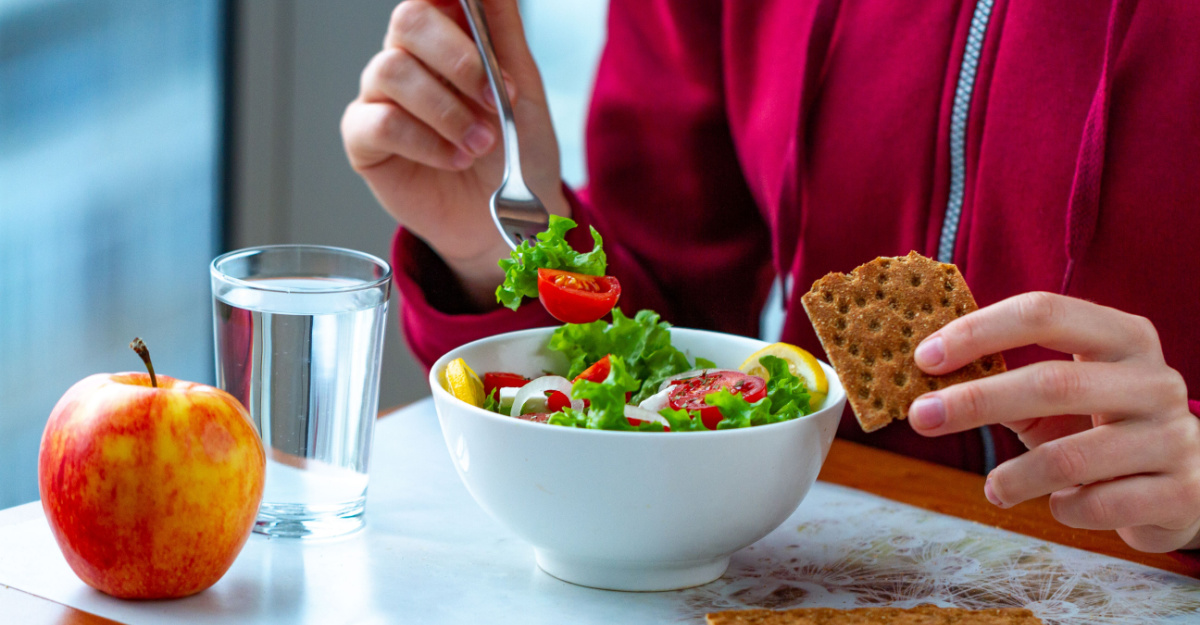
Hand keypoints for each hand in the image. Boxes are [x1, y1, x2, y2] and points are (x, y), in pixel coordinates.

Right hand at [341, 0, 567, 304]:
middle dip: (457, 57)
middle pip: (408, 20)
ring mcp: (381, 96)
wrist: (508, 219)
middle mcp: (409, 57)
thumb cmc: (515, 153)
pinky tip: (454, 159)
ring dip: (447, 111)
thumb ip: (504, 32)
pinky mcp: (364, 139)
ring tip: (482, 143)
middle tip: (494, 98)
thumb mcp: (526, 90)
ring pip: (392, 71)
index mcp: (449, 36)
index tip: (466, 3)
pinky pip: (381, 123)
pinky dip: (426, 142)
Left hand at [907, 291, 1199, 552]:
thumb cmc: (1103, 426)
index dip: (978, 331)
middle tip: (922, 418)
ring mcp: (1172, 437)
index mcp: (1123, 337)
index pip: (1044, 313)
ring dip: (1014, 475)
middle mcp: (1154, 380)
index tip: (925, 358)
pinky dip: (1064, 509)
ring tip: (992, 487)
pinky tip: (1058, 505)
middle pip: (1051, 383)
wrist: (1188, 483)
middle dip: (975, 401)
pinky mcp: (1178, 493)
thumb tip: (923, 368)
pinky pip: (1098, 505)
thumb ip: (1005, 374)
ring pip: (1072, 458)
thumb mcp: (1062, 390)